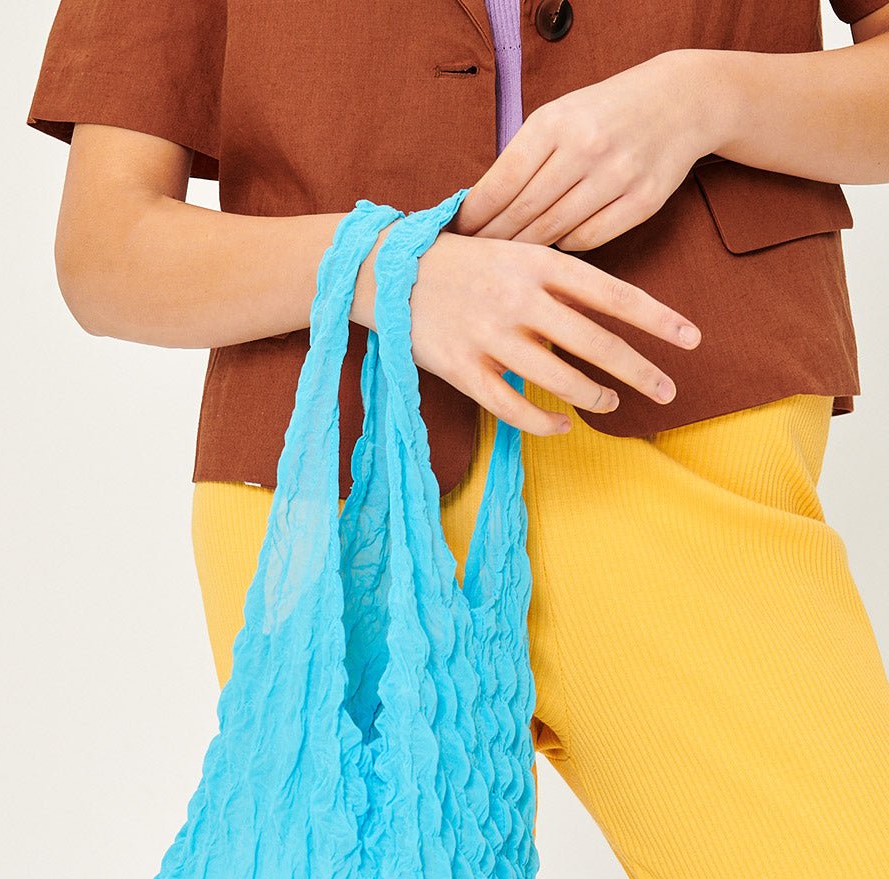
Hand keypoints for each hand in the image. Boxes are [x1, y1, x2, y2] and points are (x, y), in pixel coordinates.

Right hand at [398, 229, 701, 436]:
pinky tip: (563, 424)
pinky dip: (543, 421)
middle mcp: (519, 300)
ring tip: (610, 403)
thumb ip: (562, 281)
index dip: (657, 319)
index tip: (692, 340)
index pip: (613, 295)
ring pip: (558, 379)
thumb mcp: (518, 251)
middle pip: (595, 343)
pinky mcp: (461, 368)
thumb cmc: (467, 263)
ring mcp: (489, 336)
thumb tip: (614, 313)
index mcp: (539, 264)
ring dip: (593, 396)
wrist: (390, 271)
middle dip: (639, 371)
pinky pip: (512, 406)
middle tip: (668, 392)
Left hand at [451, 49, 713, 251]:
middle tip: (475, 257)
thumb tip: (480, 208)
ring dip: (525, 248)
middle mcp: (585, 148)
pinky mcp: (642, 202)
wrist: (679, 101)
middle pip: (523, 213)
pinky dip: (564, 246)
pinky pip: (587, 241)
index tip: (456, 233)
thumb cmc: (604, 113)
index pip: (500, 183)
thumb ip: (524, 156)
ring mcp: (617, 176)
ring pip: (553, 232)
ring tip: (506, 259)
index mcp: (555, 122)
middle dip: (494, 239)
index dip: (474, 216)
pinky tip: (553, 245)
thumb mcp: (559, 115)